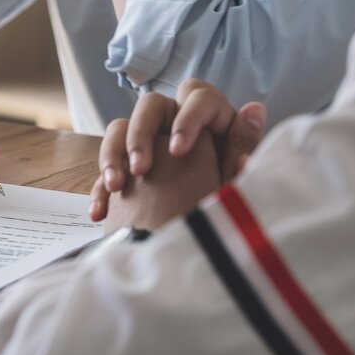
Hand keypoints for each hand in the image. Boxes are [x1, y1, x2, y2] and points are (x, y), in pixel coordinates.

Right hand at [89, 79, 265, 221]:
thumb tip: (254, 109)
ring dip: (113, 156)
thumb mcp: (235, 182)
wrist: (192, 258)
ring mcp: (149, 148)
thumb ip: (241, 147)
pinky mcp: (129, 174)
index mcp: (211, 120)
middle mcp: (177, 126)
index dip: (187, 119)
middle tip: (141, 169)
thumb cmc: (225, 217)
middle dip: (141, 135)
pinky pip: (109, 170)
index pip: (198, 96)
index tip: (178, 150)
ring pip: (120, 131)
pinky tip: (100, 212)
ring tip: (115, 187)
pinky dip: (101, 188)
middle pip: (152, 107)